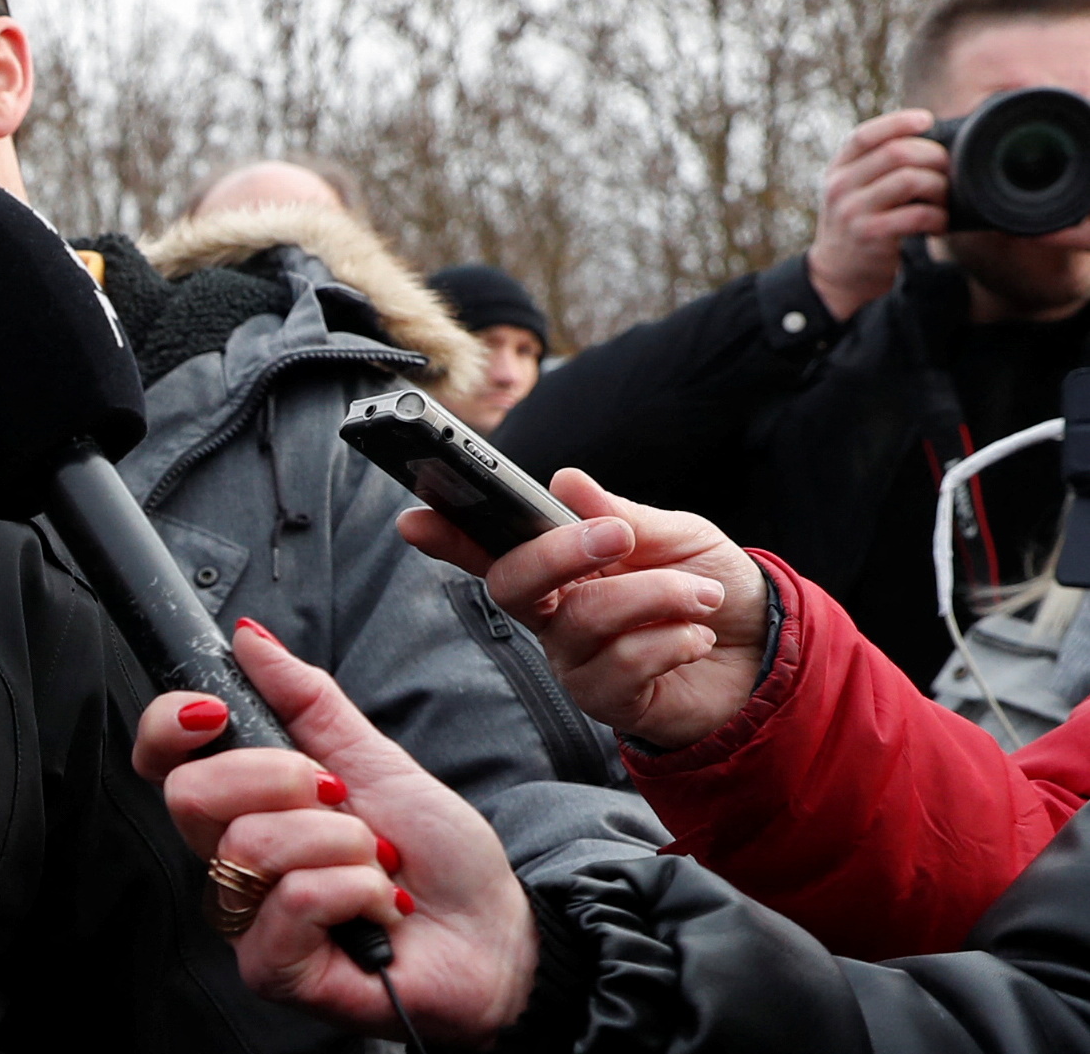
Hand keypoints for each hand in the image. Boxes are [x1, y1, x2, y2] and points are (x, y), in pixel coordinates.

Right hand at [136, 622, 535, 1044]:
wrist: (492, 929)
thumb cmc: (434, 852)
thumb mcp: (371, 754)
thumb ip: (304, 695)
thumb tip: (249, 635)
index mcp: (243, 805)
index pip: (162, 759)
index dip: (170, 725)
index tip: (219, 711)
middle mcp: (231, 862)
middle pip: (190, 795)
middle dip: (282, 777)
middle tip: (339, 797)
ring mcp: (247, 920)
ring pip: (253, 844)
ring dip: (343, 842)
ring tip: (376, 863)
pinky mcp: (274, 970)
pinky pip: (296, 899)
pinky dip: (358, 890)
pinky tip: (380, 909)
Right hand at [400, 468, 769, 748]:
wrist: (770, 653)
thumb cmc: (715, 587)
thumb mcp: (677, 535)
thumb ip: (621, 513)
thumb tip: (564, 482)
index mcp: (560, 564)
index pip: (489, 548)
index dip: (446, 534)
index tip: (415, 518)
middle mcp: (552, 613)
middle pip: (512, 584)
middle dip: (559, 552)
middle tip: (618, 536)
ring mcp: (574, 660)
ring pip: (581, 620)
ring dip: (655, 596)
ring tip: (703, 595)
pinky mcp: (606, 701)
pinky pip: (620, 666)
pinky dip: (670, 640)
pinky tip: (696, 638)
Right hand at [806, 108, 946, 320]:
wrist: (838, 272)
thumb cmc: (858, 223)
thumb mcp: (853, 190)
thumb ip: (876, 165)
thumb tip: (929, 139)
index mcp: (838, 169)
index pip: (866, 135)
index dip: (899, 122)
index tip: (927, 120)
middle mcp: (841, 186)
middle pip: (897, 152)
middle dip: (933, 156)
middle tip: (947, 170)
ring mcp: (853, 210)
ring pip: (910, 180)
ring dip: (939, 187)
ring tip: (943, 200)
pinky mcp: (869, 235)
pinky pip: (916, 215)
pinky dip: (938, 217)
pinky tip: (938, 224)